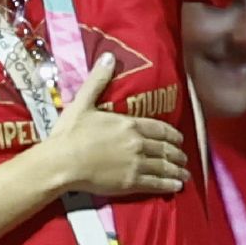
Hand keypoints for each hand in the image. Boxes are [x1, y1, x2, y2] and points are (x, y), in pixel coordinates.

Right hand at [47, 53, 190, 196]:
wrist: (61, 162)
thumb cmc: (69, 133)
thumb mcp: (83, 102)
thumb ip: (98, 80)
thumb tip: (109, 56)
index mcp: (129, 123)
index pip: (159, 128)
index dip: (172, 134)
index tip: (179, 139)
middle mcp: (138, 143)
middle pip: (164, 148)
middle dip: (177, 154)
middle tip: (184, 159)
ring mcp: (136, 164)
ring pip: (164, 166)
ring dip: (177, 171)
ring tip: (184, 176)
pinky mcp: (131, 183)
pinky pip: (156, 184)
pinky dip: (168, 185)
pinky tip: (175, 188)